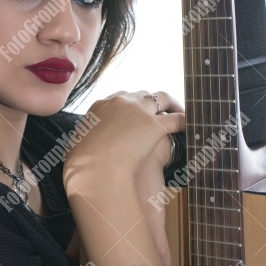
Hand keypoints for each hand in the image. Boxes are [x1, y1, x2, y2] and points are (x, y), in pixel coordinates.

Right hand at [63, 90, 184, 191]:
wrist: (94, 171)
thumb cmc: (82, 166)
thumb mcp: (75, 147)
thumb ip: (82, 141)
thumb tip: (78, 146)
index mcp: (100, 106)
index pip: (120, 97)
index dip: (131, 104)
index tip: (137, 111)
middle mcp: (120, 102)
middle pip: (143, 95)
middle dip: (152, 102)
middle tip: (160, 110)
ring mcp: (139, 111)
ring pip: (162, 99)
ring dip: (172, 104)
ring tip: (180, 111)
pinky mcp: (154, 125)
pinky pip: (176, 119)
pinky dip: (185, 120)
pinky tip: (190, 125)